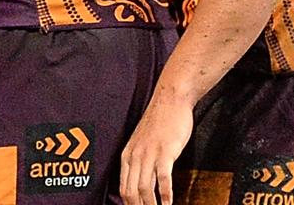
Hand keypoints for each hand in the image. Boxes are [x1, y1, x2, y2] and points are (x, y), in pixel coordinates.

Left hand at [120, 88, 193, 204]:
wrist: (169, 100)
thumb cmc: (159, 122)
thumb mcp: (142, 143)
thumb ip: (140, 161)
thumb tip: (141, 182)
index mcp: (127, 155)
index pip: (123, 188)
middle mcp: (135, 155)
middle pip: (131, 191)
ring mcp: (149, 154)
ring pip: (145, 187)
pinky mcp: (165, 151)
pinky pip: (162, 177)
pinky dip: (165, 194)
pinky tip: (168, 203)